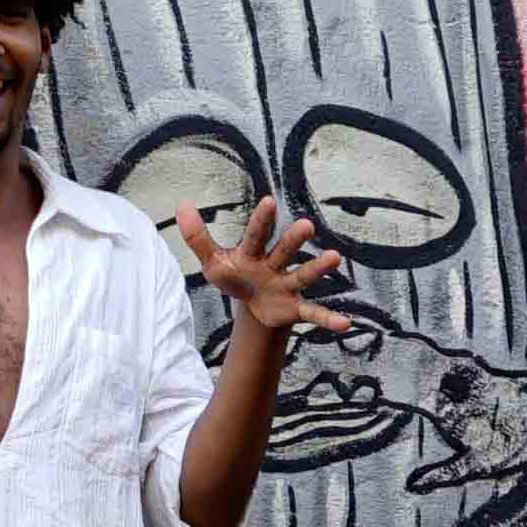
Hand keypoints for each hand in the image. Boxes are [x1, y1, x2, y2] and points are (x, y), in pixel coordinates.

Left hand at [172, 196, 357, 339]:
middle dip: (294, 239)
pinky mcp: (295, 308)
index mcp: (253, 253)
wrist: (253, 308)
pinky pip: (314, 314)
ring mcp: (287, 286)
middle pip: (285, 249)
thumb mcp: (213, 262)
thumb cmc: (236, 278)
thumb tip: (181, 205)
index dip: (261, 220)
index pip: (256, 234)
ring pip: (303, 275)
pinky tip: (345, 324)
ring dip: (318, 268)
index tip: (268, 201)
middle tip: (307, 225)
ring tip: (334, 258)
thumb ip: (198, 237)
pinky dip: (329, 318)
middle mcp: (275, 265)